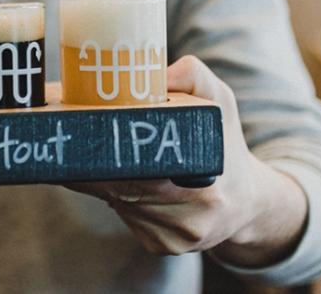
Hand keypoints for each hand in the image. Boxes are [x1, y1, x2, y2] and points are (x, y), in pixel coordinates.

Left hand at [67, 56, 307, 265]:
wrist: (245, 198)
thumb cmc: (223, 141)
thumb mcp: (217, 99)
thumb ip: (188, 75)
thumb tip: (152, 75)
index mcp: (205, 182)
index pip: (138, 171)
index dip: (103, 153)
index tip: (82, 133)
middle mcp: (191, 219)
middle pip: (118, 187)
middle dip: (92, 161)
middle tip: (75, 136)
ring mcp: (175, 238)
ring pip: (116, 200)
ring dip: (102, 175)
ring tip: (105, 151)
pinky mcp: (161, 246)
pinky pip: (124, 214)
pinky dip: (117, 194)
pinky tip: (129, 178)